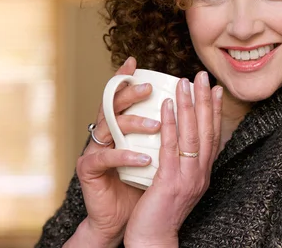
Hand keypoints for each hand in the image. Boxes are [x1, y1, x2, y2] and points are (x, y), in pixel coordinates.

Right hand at [69, 57, 160, 246]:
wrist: (127, 219)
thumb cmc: (144, 184)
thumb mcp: (159, 154)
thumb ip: (167, 132)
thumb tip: (192, 109)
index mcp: (119, 127)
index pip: (122, 98)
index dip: (125, 79)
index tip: (134, 61)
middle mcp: (105, 133)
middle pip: (113, 105)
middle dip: (130, 93)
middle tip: (149, 86)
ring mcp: (94, 148)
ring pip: (110, 127)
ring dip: (134, 124)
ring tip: (157, 125)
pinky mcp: (88, 168)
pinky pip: (107, 158)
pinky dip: (126, 156)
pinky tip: (143, 157)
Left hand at [123, 71, 222, 246]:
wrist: (154, 240)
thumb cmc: (161, 213)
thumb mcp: (179, 185)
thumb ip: (183, 164)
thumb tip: (182, 142)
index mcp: (203, 173)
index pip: (213, 136)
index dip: (215, 111)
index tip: (216, 89)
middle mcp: (200, 173)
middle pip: (206, 130)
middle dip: (206, 100)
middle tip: (204, 75)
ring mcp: (188, 178)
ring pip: (191, 135)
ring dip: (189, 105)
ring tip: (185, 82)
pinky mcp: (171, 182)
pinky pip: (171, 147)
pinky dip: (170, 124)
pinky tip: (166, 105)